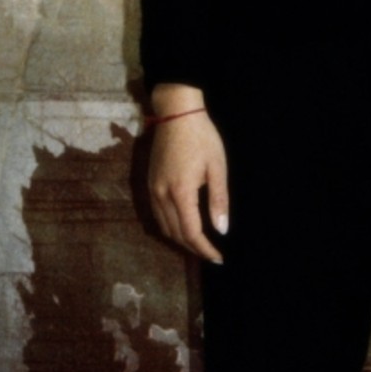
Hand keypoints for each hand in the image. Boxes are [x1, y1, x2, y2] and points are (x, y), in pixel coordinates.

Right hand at [145, 85, 228, 264]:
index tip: (219, 258)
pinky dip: (170, 226)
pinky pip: (157, 215)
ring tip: (200, 244)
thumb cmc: (202, 137)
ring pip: (164, 226)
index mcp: (180, 192)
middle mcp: (161, 194)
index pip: (191, 232)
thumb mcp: (217, 168)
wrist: (177, 113)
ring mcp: (152, 189)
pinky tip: (184, 225)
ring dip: (181, 239)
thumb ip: (219, 200)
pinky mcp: (149, 182)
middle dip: (194, 248)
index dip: (204, 249)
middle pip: (175, 233)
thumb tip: (221, 230)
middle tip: (212, 254)